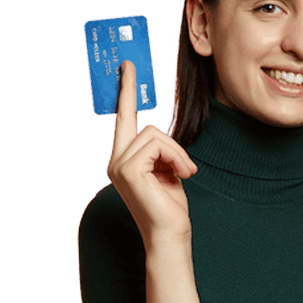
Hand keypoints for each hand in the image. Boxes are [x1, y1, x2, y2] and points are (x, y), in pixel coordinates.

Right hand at [106, 61, 197, 249]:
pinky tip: (181, 177)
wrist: (170, 235)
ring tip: (183, 176)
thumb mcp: (168, 172)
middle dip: (173, 146)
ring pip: (155, 134)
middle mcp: (116, 161)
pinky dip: (175, 158)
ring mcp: (119, 164)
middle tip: (186, 170)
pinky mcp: (128, 169)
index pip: (123, 119)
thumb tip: (162, 137)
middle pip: (147, 126)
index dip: (125, 91)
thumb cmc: (171, 208)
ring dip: (177, 154)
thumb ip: (161, 152)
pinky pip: (159, 145)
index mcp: (124, 160)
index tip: (128, 67)